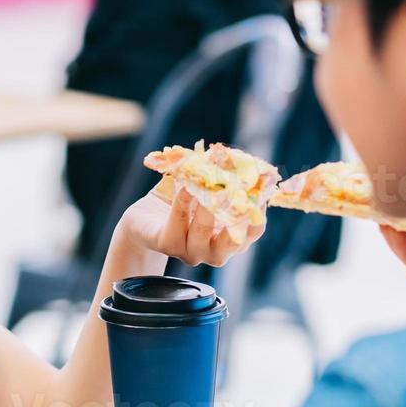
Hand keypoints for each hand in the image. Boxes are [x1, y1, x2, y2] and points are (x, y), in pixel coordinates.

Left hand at [117, 186, 264, 267]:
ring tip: (210, 183)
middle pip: (233, 240)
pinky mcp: (167, 245)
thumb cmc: (182, 202)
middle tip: (237, 187)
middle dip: (236, 213)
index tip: (260, 181)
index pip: (253, 229)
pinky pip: (177, 224)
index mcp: (230, 238)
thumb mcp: (205, 189)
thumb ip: (222, 177)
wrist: (145, 220)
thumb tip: (234, 154)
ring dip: (207, 205)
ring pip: (202, 232)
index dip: (259, 206)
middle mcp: (214, 251)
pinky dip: (183, 202)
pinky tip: (186, 186)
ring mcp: (190, 252)